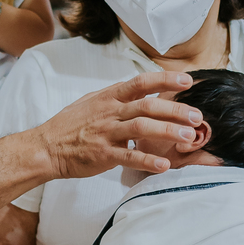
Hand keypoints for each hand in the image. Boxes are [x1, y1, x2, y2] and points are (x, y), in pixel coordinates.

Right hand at [36, 71, 202, 177]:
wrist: (46, 147)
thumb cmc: (70, 125)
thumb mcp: (92, 102)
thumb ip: (116, 97)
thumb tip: (140, 90)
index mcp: (109, 97)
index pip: (141, 82)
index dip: (165, 80)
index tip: (187, 81)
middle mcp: (110, 112)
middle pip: (147, 106)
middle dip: (175, 110)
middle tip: (197, 117)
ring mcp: (106, 133)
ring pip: (142, 128)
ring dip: (168, 132)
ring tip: (189, 138)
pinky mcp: (103, 155)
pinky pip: (129, 156)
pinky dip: (148, 160)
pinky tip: (164, 165)